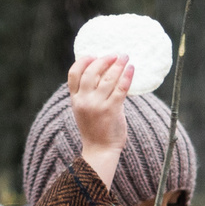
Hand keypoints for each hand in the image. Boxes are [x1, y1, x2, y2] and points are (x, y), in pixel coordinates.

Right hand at [66, 54, 134, 189]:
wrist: (100, 150)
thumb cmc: (95, 129)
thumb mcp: (84, 110)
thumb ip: (90, 93)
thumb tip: (105, 72)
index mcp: (75, 100)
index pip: (73, 74)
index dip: (83, 61)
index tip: (93, 55)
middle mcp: (84, 101)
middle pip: (91, 72)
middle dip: (104, 60)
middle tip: (115, 55)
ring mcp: (97, 105)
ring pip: (108, 78)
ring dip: (118, 65)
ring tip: (125, 57)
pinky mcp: (111, 110)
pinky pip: (121, 88)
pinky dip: (127, 77)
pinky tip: (131, 69)